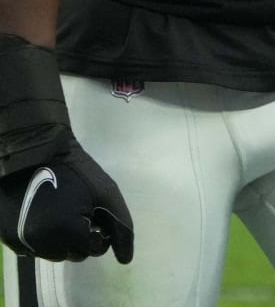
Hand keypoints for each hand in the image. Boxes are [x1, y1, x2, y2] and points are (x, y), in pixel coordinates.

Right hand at [0, 137, 132, 263]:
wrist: (36, 153)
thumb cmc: (76, 170)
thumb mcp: (106, 192)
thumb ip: (120, 225)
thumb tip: (126, 259)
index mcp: (66, 231)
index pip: (92, 249)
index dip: (99, 233)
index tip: (97, 217)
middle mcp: (41, 243)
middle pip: (72, 254)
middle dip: (81, 238)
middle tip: (82, 213)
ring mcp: (22, 242)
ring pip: (53, 253)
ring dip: (62, 239)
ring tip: (65, 213)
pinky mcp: (9, 238)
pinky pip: (34, 249)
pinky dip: (43, 238)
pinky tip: (47, 216)